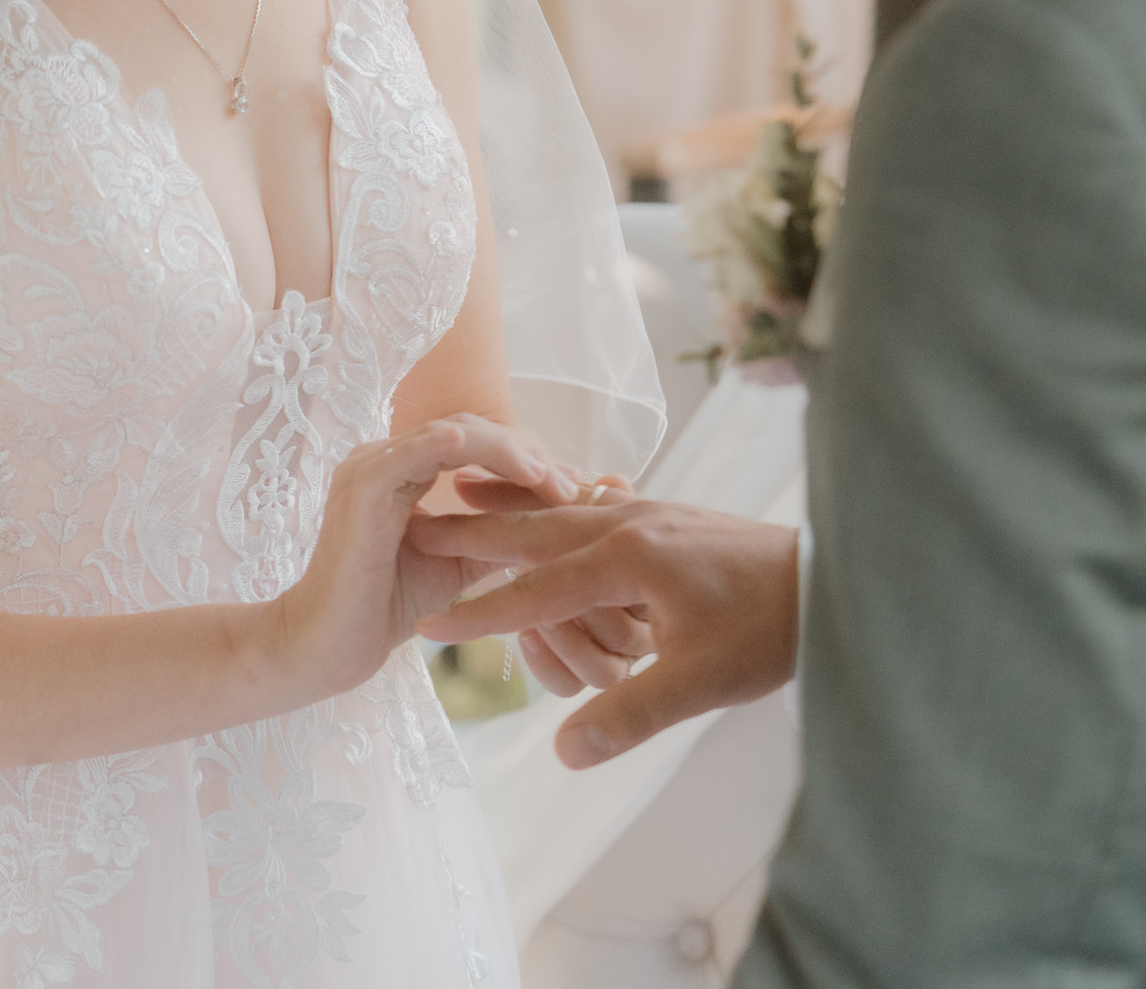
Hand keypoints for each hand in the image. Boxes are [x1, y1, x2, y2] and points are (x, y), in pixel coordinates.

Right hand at [270, 416, 578, 705]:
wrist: (329, 648)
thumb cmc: (388, 605)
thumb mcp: (458, 561)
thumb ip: (497, 534)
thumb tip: (557, 521)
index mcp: (403, 468)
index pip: (475, 441)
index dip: (524, 456)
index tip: (571, 484)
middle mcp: (384, 456)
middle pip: (470, 430)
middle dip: (525, 452)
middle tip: (569, 484)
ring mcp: (369, 467)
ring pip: (450, 434)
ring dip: (505, 452)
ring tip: (546, 480)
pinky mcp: (361, 489)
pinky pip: (407, 455)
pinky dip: (444, 446)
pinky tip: (478, 451)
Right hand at [411, 499, 798, 767]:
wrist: (828, 577)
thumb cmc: (770, 630)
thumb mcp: (701, 682)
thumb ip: (630, 714)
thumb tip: (561, 752)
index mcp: (627, 559)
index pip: (536, 592)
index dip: (482, 614)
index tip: (428, 626)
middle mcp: (629, 524)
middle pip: (536, 529)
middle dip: (475, 531)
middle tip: (417, 521)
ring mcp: (649, 512)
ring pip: (562, 509)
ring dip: (511, 507)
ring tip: (464, 494)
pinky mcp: (667, 514)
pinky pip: (592, 505)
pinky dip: (554, 505)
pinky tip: (549, 504)